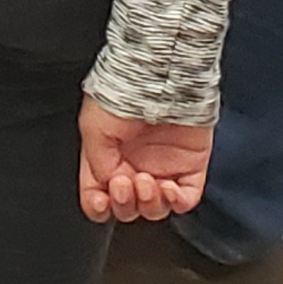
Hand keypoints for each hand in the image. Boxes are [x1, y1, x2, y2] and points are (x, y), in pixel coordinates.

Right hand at [79, 103, 212, 222]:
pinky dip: (176, 202)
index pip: (98, 195)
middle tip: (124, 183)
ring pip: (155, 208)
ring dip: (149, 204)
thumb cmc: (123, 91)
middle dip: (125, 203)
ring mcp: (162, 166)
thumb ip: (97, 166)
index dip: (99, 206)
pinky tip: (168, 189)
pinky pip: (185, 199)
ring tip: (147, 182)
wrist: (161, 75)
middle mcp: (133, 164)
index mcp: (106, 155)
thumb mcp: (92, 128)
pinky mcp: (189, 166)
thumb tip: (109, 187)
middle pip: (128, 207)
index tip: (101, 202)